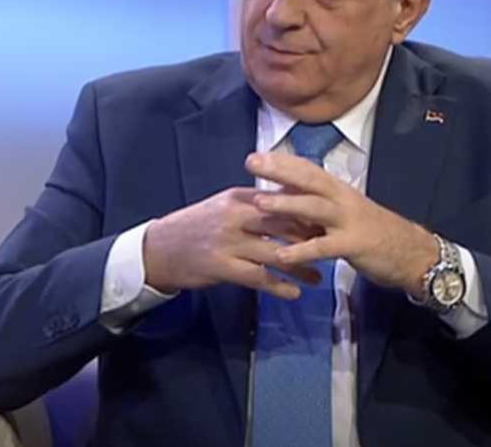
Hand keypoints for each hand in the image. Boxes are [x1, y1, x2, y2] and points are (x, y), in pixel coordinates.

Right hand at [142, 187, 323, 299]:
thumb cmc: (196, 227)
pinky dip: (278, 286)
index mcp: (240, 197)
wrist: (158, 249)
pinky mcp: (221, 266)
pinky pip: (258, 277)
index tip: (329, 224)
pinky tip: (293, 293)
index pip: (282, 200)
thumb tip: (291, 205)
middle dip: (311, 239)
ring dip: (300, 268)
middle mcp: (237, 216)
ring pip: (275, 253)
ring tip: (318, 279)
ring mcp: (229, 242)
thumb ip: (255, 204)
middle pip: (284, 225)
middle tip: (332, 251)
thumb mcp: (224, 206)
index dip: (309, 213)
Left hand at [245, 152, 438, 296]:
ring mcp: (349, 221)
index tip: (255, 156)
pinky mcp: (354, 245)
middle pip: (309, 180)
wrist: (412, 253)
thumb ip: (318, 205)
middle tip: (251, 163)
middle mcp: (343, 199)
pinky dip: (302, 250)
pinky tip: (281, 256)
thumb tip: (285, 196)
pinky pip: (324, 247)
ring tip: (260, 203)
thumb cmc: (374, 232)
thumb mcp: (344, 213)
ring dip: (286, 204)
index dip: (282, 161)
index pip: (308, 169)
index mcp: (339, 190)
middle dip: (279, 170)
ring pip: (315, 208)